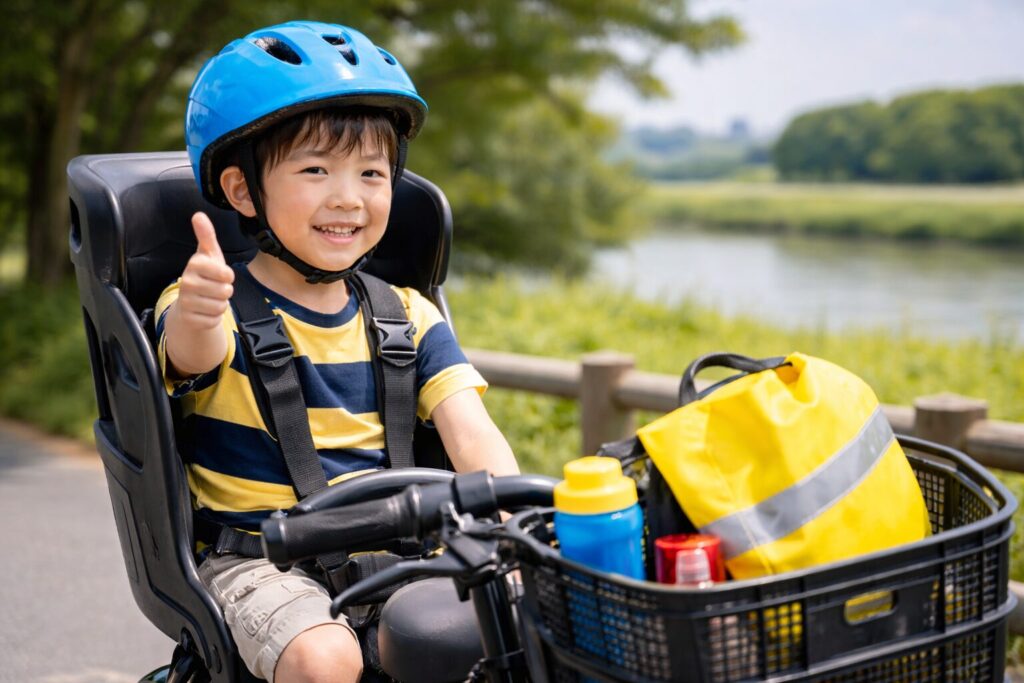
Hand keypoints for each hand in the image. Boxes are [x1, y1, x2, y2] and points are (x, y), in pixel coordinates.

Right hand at [176, 212, 234, 329]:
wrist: (189, 302)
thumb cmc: (205, 275)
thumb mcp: (209, 255)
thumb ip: (206, 236)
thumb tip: (199, 214)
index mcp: (194, 264)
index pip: (227, 274)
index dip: (228, 276)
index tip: (219, 274)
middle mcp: (187, 282)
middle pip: (226, 291)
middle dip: (225, 291)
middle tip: (214, 287)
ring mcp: (186, 301)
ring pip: (222, 306)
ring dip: (220, 304)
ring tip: (209, 298)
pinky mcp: (189, 319)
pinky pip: (214, 319)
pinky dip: (214, 317)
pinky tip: (204, 310)